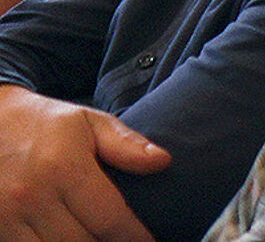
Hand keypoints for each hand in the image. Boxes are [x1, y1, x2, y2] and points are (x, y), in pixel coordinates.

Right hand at [0, 85, 168, 241]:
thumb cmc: (45, 124)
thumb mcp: (89, 122)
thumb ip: (126, 144)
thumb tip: (162, 162)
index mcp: (63, 167)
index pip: (109, 219)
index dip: (134, 237)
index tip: (149, 241)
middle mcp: (32, 196)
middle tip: (124, 240)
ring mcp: (8, 217)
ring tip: (100, 241)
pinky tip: (68, 240)